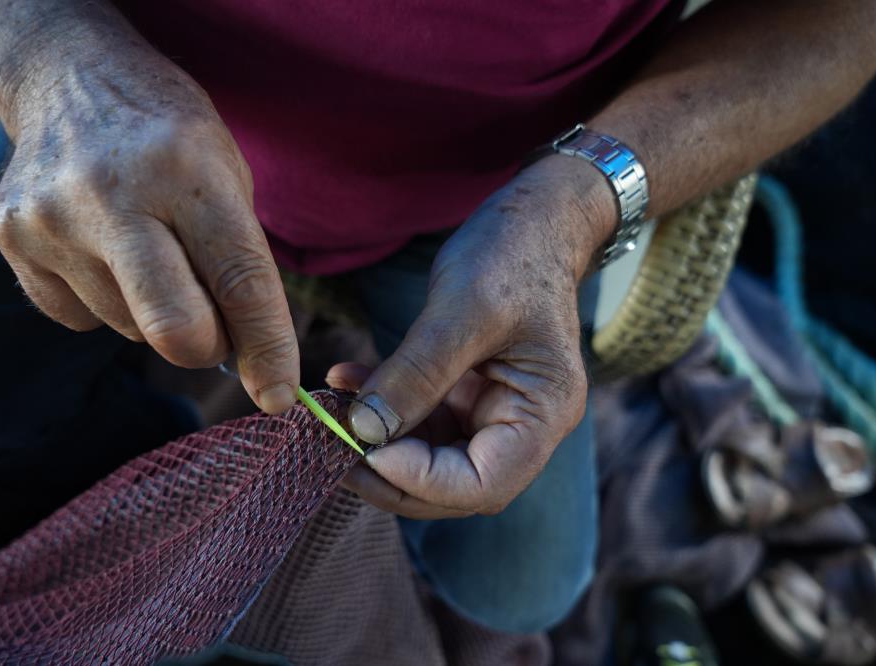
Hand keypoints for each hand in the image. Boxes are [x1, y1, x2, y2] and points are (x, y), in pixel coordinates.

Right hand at [0, 51, 297, 412]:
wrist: (69, 79)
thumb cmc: (168, 136)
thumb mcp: (227, 174)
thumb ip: (240, 263)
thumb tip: (257, 364)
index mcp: (185, 168)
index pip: (239, 282)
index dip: (269, 348)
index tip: (279, 395)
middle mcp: (111, 194)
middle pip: (174, 328)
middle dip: (208, 348)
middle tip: (217, 328)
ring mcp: (51, 220)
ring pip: (131, 330)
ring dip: (156, 315)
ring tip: (149, 251)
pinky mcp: (11, 240)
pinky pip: (82, 320)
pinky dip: (109, 303)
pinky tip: (104, 250)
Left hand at [335, 157, 616, 518]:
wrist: (533, 221)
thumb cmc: (512, 255)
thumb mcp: (461, 310)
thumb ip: (415, 374)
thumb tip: (363, 432)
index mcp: (544, 413)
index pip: (483, 485)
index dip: (419, 480)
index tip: (363, 451)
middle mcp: (524, 425)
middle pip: (455, 485)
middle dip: (390, 473)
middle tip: (331, 449)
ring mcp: (495, 412)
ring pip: (431, 458)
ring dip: (378, 444)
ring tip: (331, 414)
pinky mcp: (468, 395)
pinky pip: (421, 421)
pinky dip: (382, 410)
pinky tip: (346, 382)